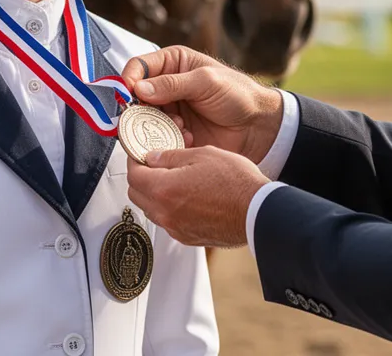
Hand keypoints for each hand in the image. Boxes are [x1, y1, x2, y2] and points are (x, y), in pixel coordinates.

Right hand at [122, 46, 283, 163]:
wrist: (257, 126)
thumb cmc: (238, 94)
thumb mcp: (206, 82)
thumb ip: (173, 84)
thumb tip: (139, 89)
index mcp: (173, 63)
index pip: (138, 66)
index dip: (129, 79)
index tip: (127, 95)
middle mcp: (166, 86)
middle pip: (135, 96)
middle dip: (139, 108)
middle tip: (147, 118)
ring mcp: (169, 110)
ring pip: (144, 118)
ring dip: (156, 125)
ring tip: (179, 127)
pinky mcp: (174, 132)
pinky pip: (157, 137)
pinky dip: (167, 139)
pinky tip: (187, 138)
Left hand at [127, 146, 269, 247]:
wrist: (258, 212)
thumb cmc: (236, 183)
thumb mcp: (202, 154)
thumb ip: (171, 157)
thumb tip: (152, 158)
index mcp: (164, 189)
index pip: (133, 174)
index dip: (134, 160)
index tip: (140, 154)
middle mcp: (166, 213)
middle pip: (136, 194)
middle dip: (140, 177)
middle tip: (154, 164)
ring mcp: (176, 228)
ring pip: (151, 209)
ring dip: (153, 194)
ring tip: (171, 179)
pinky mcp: (187, 237)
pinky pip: (167, 221)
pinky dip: (167, 208)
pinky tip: (184, 196)